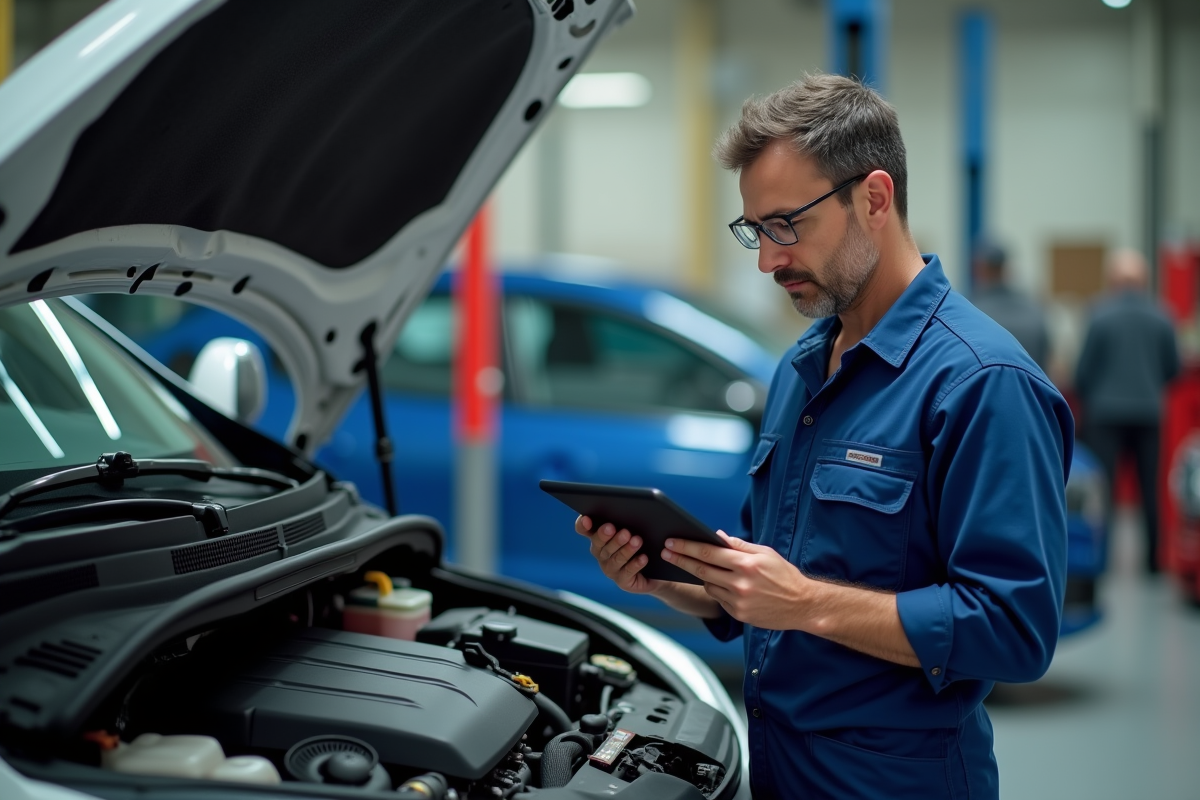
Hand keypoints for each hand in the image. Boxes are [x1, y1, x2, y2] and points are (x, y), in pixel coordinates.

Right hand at [576, 515, 664, 595]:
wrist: (659, 569)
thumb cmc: (646, 542)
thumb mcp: (638, 528)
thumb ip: (629, 518)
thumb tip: (631, 508)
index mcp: (600, 537)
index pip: (584, 529)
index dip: (583, 524)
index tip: (587, 518)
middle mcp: (601, 553)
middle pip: (599, 544)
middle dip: (605, 535)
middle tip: (613, 527)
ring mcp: (610, 568)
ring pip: (614, 558)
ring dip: (625, 549)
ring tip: (637, 540)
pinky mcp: (622, 581)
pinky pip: (627, 572)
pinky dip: (635, 564)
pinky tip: (643, 557)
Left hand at [662, 530, 811, 629]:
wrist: (802, 605)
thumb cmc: (784, 575)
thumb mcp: (765, 553)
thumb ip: (739, 545)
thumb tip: (717, 536)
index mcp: (746, 564)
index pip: (708, 553)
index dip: (686, 547)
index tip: (671, 542)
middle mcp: (740, 583)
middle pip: (701, 569)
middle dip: (680, 560)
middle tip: (665, 552)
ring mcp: (738, 601)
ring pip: (708, 585)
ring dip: (701, 575)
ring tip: (697, 567)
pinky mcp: (739, 615)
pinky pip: (719, 599)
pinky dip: (717, 590)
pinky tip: (720, 583)